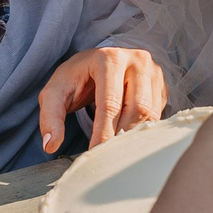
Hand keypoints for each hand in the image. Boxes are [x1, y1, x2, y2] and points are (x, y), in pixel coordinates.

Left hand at [37, 45, 169, 154]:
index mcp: (108, 58)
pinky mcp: (161, 84)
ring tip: (115, 146)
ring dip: (133, 134)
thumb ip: (50, 116)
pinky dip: (142, 129)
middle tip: (106, 153)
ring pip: (150, 113)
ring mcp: (153, 71)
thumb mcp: (55, 92)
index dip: (103, 133)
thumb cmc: (76, 78)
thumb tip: (50, 145)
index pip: (110, 103)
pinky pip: (157, 113)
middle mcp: (136, 60)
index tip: (95, 153)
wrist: (97, 63)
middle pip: (136, 108)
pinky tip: (126, 135)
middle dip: (120, 135)